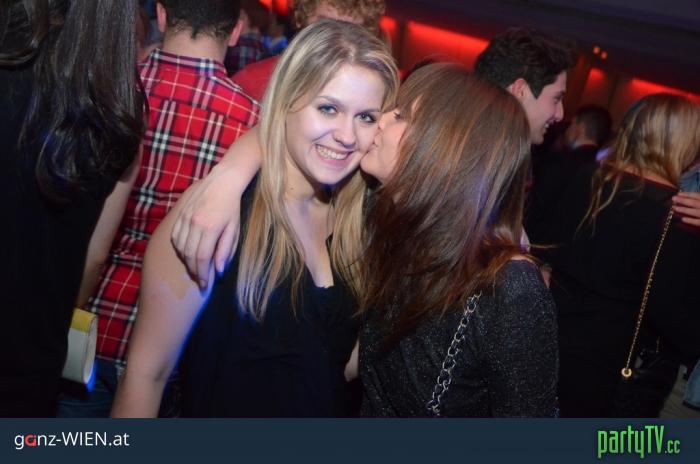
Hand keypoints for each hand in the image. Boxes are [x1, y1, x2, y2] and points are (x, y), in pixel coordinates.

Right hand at [171, 167, 242, 287]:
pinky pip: (175, 236)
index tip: (205, 285)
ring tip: (195, 268)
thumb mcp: (234, 230)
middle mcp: (194, 223)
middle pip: (189, 255)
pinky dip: (179, 248)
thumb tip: (219, 271)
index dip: (202, 274)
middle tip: (200, 281)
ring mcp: (185, 217)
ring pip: (179, 247)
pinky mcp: (180, 214)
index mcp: (210, 228)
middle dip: (194, 271)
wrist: (222, 182)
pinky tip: (187, 253)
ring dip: (186, 261)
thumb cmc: (232, 207)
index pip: (201, 258)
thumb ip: (226, 250)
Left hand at [672, 192, 699, 226]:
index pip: (697, 195)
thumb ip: (699, 198)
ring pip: (694, 212)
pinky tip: (682, 219)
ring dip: (683, 209)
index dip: (687, 194)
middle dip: (683, 200)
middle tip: (673, 198)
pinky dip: (691, 221)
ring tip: (674, 208)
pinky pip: (698, 222)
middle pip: (694, 203)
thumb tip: (694, 197)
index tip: (678, 193)